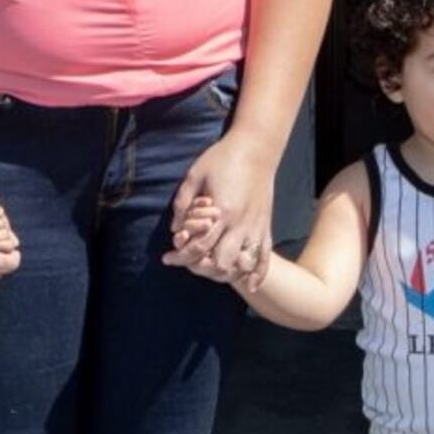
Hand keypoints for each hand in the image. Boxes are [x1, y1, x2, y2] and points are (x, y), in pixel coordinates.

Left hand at [167, 130, 278, 282]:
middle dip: (201, 268)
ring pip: (243, 265)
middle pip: (220, 263)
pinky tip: (250, 285)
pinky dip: (258, 274)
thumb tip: (174, 229)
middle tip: (188, 263)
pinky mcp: (267, 226)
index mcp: (221, 211)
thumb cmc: (222, 158)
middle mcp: (240, 224)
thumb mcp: (195, 175)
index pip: (198, 247)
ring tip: (210, 270)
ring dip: (225, 273)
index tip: (167, 257)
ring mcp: (256, 227)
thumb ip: (183, 202)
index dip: (180, 256)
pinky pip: (265, 257)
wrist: (256, 147)